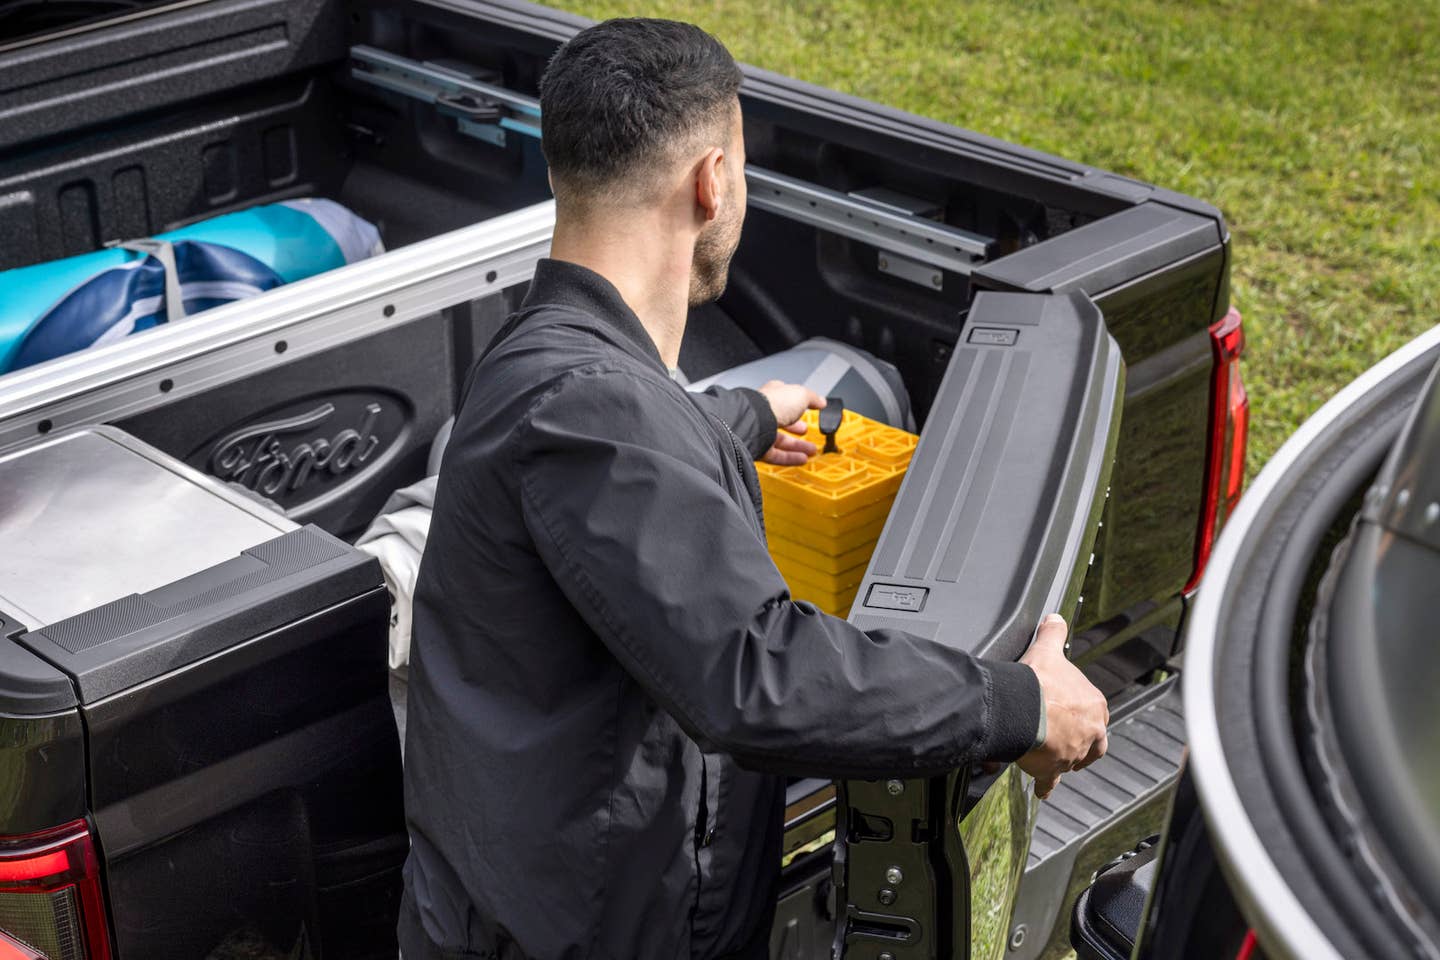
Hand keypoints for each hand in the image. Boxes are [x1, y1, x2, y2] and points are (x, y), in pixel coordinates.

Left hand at [757, 380, 824, 464]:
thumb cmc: (772, 403)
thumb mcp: (801, 395)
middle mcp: (763, 413)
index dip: (799, 404)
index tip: (809, 409)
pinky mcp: (758, 448)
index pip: (786, 399)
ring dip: (797, 446)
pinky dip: (790, 458)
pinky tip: (802, 459)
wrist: (754, 421)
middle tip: (806, 431)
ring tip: (811, 450)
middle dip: (797, 428)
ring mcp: (759, 431)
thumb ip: (812, 398)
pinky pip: (776, 455)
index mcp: (772, 395)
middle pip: (782, 422)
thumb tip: (821, 401)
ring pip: (780, 441)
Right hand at [1016, 614, 1108, 799]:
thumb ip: (1054, 633)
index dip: (1083, 714)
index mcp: (1094, 705)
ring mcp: (1073, 752)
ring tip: (1049, 758)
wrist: (1022, 706)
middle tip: (1064, 738)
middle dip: (1081, 742)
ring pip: (1072, 760)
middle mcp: (1090, 732)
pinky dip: (1046, 784)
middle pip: (1092, 743)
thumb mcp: (1049, 650)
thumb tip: (1055, 618)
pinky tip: (1042, 788)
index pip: (1096, 713)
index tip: (1070, 714)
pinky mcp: (1053, 768)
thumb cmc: (1038, 681)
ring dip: (1062, 759)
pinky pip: (1050, 780)